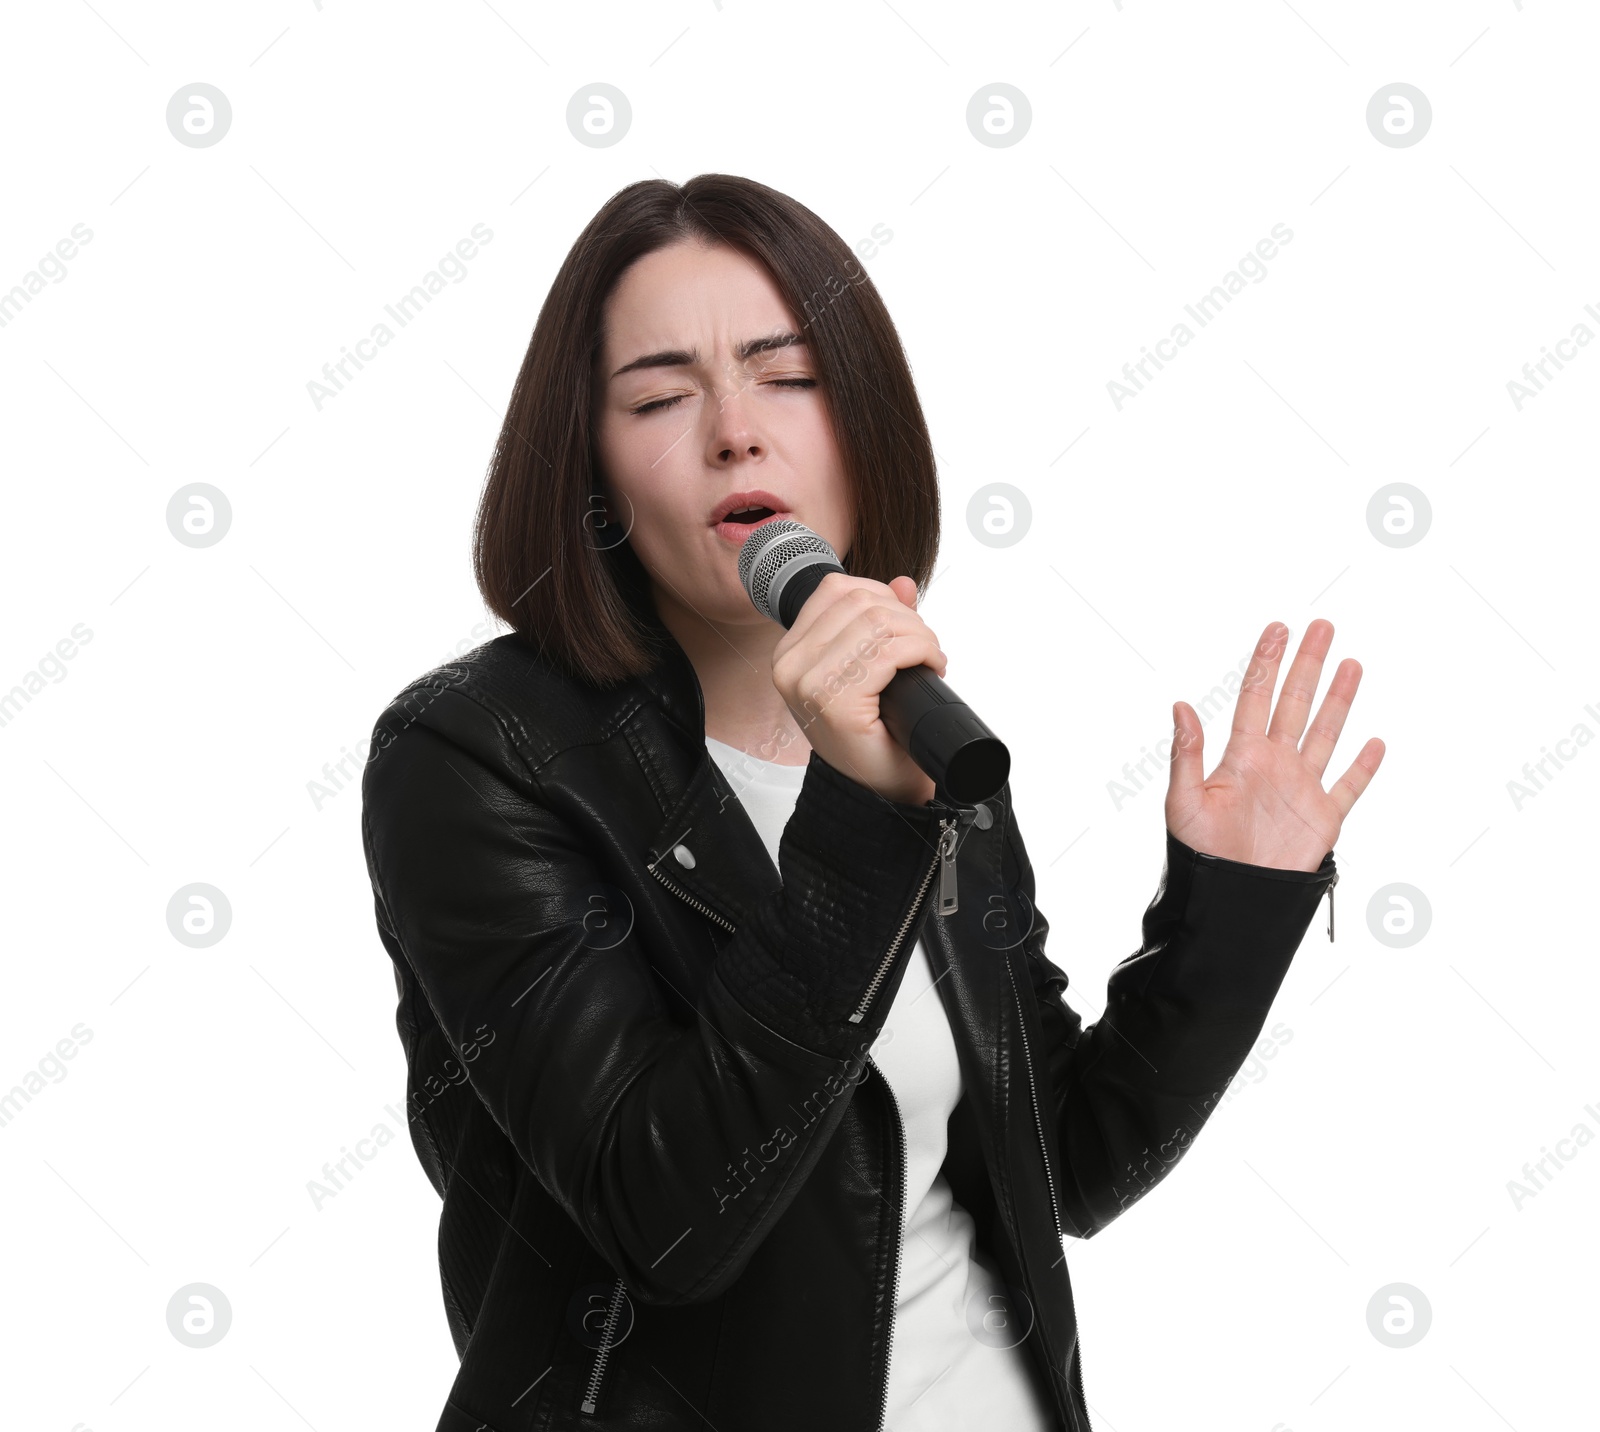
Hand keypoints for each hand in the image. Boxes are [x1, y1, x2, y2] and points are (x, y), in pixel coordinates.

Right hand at [770, 573, 943, 807]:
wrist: (880, 794)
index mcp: (790, 654)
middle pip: (861, 600)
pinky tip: (930, 668)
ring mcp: (809, 683)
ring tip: (927, 659)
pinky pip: (890, 650)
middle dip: (906, 617)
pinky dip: (922, 651)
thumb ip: (879, 623)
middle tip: (923, 649)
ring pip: (879, 620)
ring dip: (919, 634)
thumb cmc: (872, 740)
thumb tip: (903, 584)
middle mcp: (790, 665)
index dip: (882, 597)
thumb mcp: (869, 671)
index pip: (836, 589)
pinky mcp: (835, 700)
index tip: (903, 626)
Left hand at [1164, 619, 1383, 871]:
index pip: (1256, 697)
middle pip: (1294, 703)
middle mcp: (1273, 765)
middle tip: (1322, 626)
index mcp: (1240, 757)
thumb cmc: (1198, 854)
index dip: (1267, 663)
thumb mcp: (1184, 801)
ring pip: (1325, 733)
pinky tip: (1375, 742)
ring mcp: (1300, 789)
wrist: (1230, 900)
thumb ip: (1187, 753)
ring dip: (1338, 700)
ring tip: (1351, 663)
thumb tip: (1181, 705)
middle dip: (1308, 664)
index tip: (1278, 628)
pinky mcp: (1323, 819)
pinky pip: (1348, 787)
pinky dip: (1363, 767)